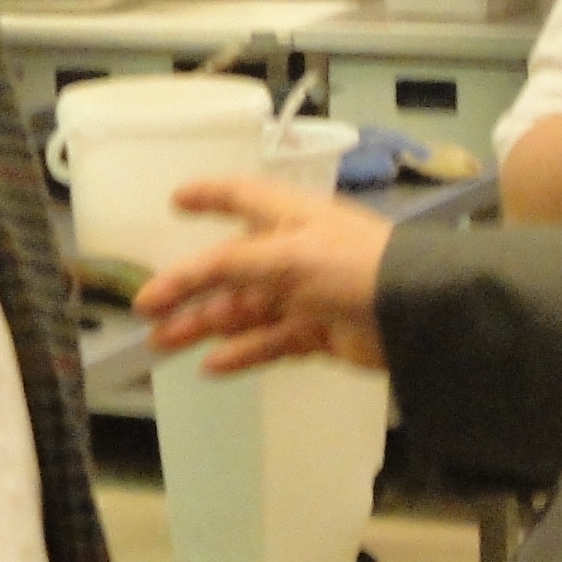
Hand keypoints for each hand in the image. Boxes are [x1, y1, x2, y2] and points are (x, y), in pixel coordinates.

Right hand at [131, 179, 394, 373]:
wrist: (416, 313)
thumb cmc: (353, 267)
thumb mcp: (288, 255)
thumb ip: (234, 263)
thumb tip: (192, 271)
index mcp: (289, 219)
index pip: (242, 197)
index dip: (210, 196)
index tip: (176, 201)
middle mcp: (293, 253)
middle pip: (229, 268)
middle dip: (187, 286)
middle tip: (145, 308)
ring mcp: (304, 295)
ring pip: (242, 310)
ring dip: (203, 325)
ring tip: (162, 343)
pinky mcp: (316, 333)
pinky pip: (268, 343)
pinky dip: (240, 353)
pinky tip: (211, 365)